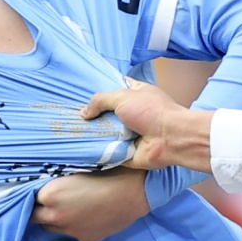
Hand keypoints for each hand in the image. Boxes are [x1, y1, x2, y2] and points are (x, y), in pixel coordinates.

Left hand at [32, 169, 151, 240]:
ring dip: (53, 219)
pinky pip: (71, 233)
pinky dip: (73, 225)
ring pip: (50, 228)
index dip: (32, 192)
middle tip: (48, 200)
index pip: (27, 197)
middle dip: (38, 209)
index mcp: (50, 194)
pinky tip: (86, 215)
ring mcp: (70, 231)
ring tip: (69, 207)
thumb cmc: (109, 170)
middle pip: (34, 217)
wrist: (136, 191)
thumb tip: (42, 183)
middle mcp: (56, 216)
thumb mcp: (76, 167)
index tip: (37, 189)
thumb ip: (56, 179)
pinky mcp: (84, 239)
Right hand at [81, 79, 210, 170]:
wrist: (170, 139)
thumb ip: (100, 101)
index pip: (115, 88)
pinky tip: (79, 148)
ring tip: (71, 131)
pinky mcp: (127, 151)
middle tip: (70, 115)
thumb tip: (84, 112)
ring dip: (92, 133)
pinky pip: (108, 150)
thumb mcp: (123, 97)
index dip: (101, 89)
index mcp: (136, 94)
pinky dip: (97, 150)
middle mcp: (133, 113)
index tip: (80, 93)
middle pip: (107, 112)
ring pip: (105, 132)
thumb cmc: (151, 112)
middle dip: (92, 115)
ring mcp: (130, 133)